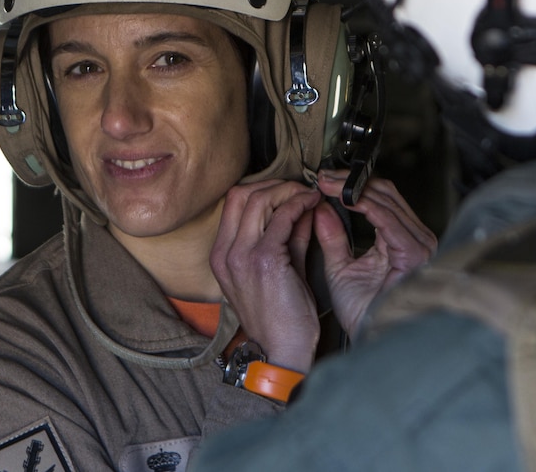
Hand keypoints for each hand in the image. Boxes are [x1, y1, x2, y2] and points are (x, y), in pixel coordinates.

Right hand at [210, 179, 322, 372]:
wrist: (283, 351)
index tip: (287, 190)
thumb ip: (288, 236)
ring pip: (259, 199)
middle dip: (274, 184)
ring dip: (288, 191)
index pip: (233, 202)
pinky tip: (313, 204)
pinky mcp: (264, 260)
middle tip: (299, 188)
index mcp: (222, 255)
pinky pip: (281, 218)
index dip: (262, 188)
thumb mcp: (280, 268)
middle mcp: (226, 252)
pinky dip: (298, 204)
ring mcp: (241, 255)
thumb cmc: (283, 317)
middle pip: (241, 194)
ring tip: (308, 194)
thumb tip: (302, 207)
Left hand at [314, 169, 436, 334]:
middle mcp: (416, 239)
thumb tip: (320, 208)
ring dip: (352, 188)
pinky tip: (343, 198)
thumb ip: (333, 237)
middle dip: (350, 182)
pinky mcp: (413, 252)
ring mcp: (419, 244)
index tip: (323, 182)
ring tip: (326, 184)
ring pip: (386, 199)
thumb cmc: (362, 312)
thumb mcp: (340, 266)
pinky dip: (363, 204)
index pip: (380, 199)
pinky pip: (387, 217)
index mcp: (402, 241)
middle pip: (385, 193)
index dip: (350, 186)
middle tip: (322, 178)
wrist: (370, 338)